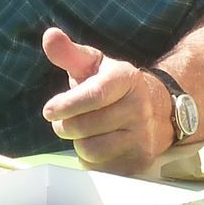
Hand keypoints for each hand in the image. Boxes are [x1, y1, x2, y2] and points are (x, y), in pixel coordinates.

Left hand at [39, 26, 172, 170]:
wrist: (155, 110)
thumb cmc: (111, 86)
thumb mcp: (93, 65)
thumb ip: (69, 53)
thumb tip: (49, 36)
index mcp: (126, 78)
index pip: (96, 94)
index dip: (68, 104)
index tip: (48, 110)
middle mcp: (139, 108)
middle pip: (86, 126)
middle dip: (65, 126)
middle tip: (64, 121)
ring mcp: (142, 137)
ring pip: (92, 150)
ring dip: (79, 143)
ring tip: (85, 132)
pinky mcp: (139, 162)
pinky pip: (100, 168)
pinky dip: (91, 161)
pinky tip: (99, 146)